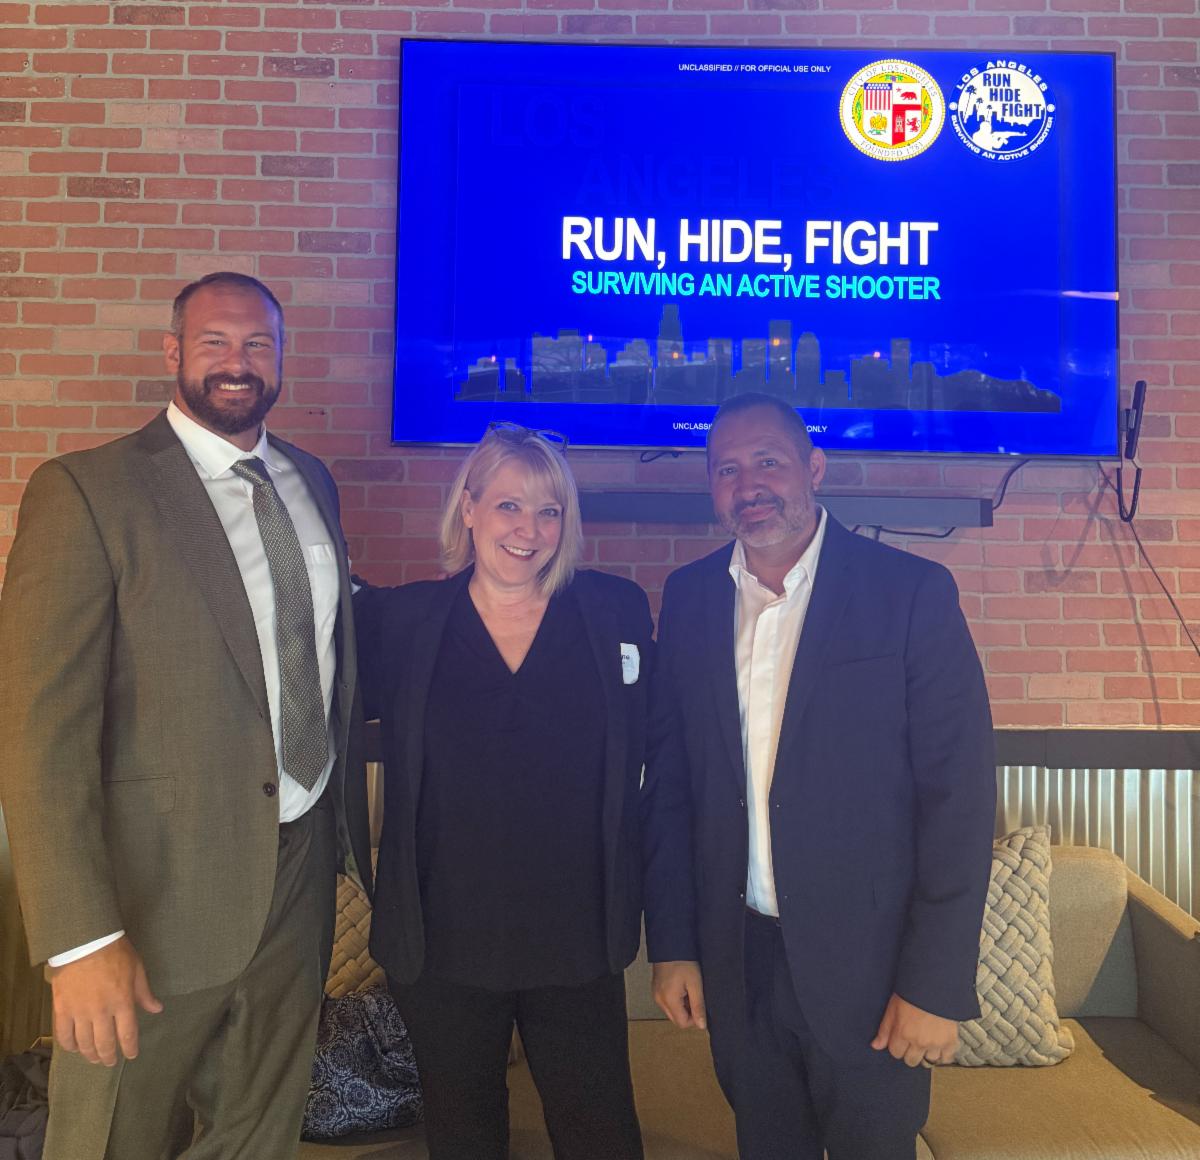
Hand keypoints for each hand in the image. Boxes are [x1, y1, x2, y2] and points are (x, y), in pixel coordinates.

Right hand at [49, 936, 162, 1065]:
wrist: (84, 941)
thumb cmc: (115, 952)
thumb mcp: (136, 969)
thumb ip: (144, 993)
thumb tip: (157, 1009)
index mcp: (122, 1002)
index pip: (128, 1034)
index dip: (130, 1048)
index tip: (131, 1055)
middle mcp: (102, 1012)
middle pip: (105, 1043)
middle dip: (109, 1056)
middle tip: (111, 1062)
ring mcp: (80, 1012)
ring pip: (85, 1043)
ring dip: (90, 1054)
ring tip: (95, 1059)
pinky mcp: (62, 1010)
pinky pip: (64, 1035)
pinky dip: (69, 1046)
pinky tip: (74, 1048)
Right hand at [651, 960, 706, 1029]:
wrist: (670, 944)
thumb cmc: (684, 961)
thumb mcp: (695, 984)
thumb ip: (698, 1006)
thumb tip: (701, 1025)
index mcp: (669, 999)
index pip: (682, 1023)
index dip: (694, 1019)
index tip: (700, 1006)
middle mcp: (659, 1000)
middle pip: (676, 1019)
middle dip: (688, 1013)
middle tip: (695, 996)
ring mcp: (656, 994)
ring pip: (671, 1011)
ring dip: (682, 1006)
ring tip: (688, 989)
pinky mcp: (655, 989)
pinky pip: (667, 1002)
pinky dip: (676, 1000)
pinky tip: (681, 987)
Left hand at [870, 993, 957, 1067]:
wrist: (935, 984)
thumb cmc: (912, 993)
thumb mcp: (893, 1008)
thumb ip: (885, 1030)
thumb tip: (875, 1046)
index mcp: (903, 1033)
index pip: (895, 1053)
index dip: (897, 1045)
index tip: (901, 1038)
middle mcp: (919, 1042)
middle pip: (911, 1061)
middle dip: (909, 1052)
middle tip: (913, 1039)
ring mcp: (936, 1043)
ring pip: (928, 1061)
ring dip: (926, 1053)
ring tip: (927, 1040)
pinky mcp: (951, 1041)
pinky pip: (946, 1059)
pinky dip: (942, 1054)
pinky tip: (938, 1045)